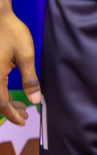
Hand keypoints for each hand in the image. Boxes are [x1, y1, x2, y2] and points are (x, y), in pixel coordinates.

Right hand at [0, 9, 38, 126]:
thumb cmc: (11, 33)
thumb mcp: (26, 56)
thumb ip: (30, 79)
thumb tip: (35, 100)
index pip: (1, 104)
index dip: (13, 115)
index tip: (24, 120)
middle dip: (10, 110)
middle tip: (25, 113)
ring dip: (5, 101)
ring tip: (22, 104)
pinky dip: (1, 91)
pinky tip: (10, 91)